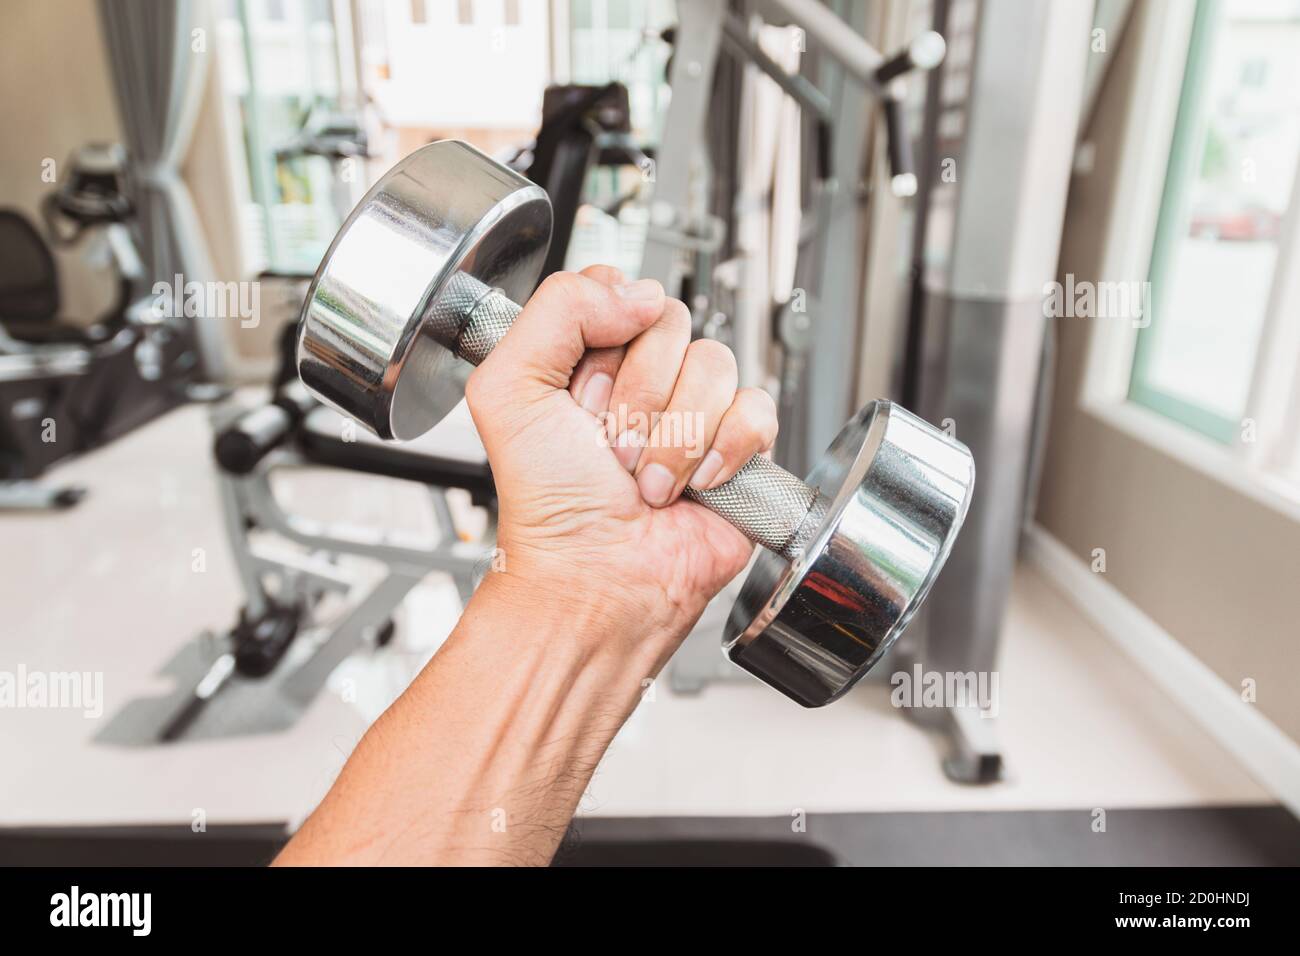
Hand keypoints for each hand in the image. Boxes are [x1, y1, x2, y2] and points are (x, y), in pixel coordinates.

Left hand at [464, 265, 777, 651]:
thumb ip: (556, 309)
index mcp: (587, 355)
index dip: (604, 340)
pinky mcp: (737, 446)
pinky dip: (723, 450)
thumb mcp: (509, 389)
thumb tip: (636, 290)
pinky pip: (756, 408)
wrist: (597, 578)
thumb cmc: (551, 506)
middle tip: (611, 446)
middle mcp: (642, 377)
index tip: (579, 398)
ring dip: (674, 433)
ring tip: (646, 477)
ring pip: (715, 364)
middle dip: (638, 395)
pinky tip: (694, 482)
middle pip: (672, 323)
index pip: (620, 289)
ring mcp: (692, 409)